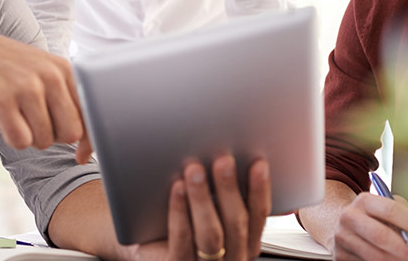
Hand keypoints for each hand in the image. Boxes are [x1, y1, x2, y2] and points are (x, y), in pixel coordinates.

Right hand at [0, 31, 91, 162]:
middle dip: (55, 137)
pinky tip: (5, 119)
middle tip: (36, 123)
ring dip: (31, 137)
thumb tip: (87, 152)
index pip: (91, 115)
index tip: (81, 155)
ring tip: (17, 115)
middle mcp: (49, 76)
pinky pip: (21, 141)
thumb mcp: (44, 74)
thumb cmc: (9, 71)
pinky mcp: (1, 100)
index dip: (88, 141)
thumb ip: (69, 104)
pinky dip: (13, 139)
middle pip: (70, 133)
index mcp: (65, 70)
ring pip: (45, 140)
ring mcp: (25, 87)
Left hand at [129, 156, 270, 260]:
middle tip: (223, 160)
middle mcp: (230, 257)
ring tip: (195, 169)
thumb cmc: (185, 220)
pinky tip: (177, 189)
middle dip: (229, 190)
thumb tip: (242, 156)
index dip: (260, 190)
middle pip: (236, 224)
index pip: (258, 216)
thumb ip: (228, 191)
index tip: (258, 163)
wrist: (146, 247)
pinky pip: (181, 240)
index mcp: (244, 242)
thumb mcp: (213, 206)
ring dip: (203, 198)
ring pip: (210, 234)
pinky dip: (180, 213)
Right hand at [332, 192, 407, 259]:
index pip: (391, 210)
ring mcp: (343, 238)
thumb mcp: (386, 206)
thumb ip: (404, 215)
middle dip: (406, 250)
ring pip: (375, 256)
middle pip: (380, 236)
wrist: (341, 223)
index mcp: (364, 200)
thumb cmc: (373, 216)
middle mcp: (350, 217)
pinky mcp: (340, 255)